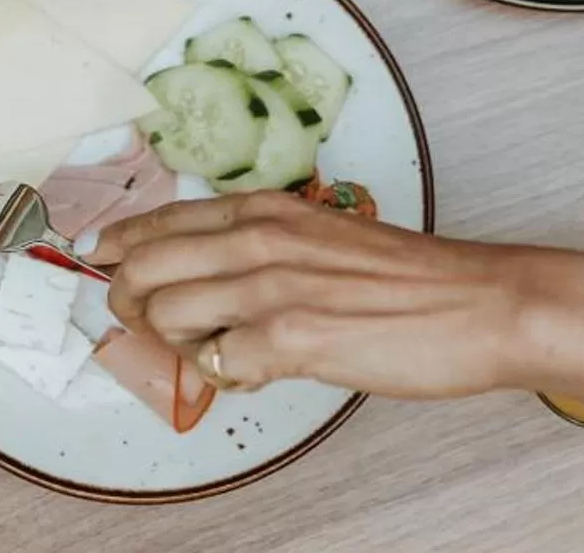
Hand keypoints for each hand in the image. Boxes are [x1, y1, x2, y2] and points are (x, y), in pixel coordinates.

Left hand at [97, 191, 554, 398]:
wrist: (480, 302)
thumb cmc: (412, 279)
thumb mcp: (324, 237)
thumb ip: (265, 248)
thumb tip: (210, 277)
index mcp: (268, 208)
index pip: (160, 220)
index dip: (120, 245)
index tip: (103, 261)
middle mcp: (259, 237)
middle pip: (141, 264)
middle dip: (128, 299)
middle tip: (143, 322)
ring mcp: (271, 287)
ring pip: (162, 312)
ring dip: (172, 342)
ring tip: (211, 351)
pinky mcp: (290, 338)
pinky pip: (212, 362)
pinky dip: (220, 376)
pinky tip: (251, 372)